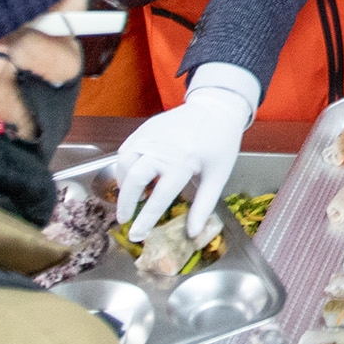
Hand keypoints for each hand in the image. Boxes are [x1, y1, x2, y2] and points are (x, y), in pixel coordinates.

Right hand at [115, 78, 253, 239]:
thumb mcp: (217, 177)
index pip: (159, 198)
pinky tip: (132, 178)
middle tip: (125, 219)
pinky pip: (125, 150)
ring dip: (122, 184)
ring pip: (123, 163)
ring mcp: (149, 136)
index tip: (137, 235)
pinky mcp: (144, 129)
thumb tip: (192, 232)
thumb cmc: (220, 144)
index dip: (146, 219)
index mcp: (182, 162)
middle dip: (126, 203)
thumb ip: (203, 206)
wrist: (216, 109)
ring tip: (131, 198)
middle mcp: (161, 149)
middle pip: (133, 180)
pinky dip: (123, 166)